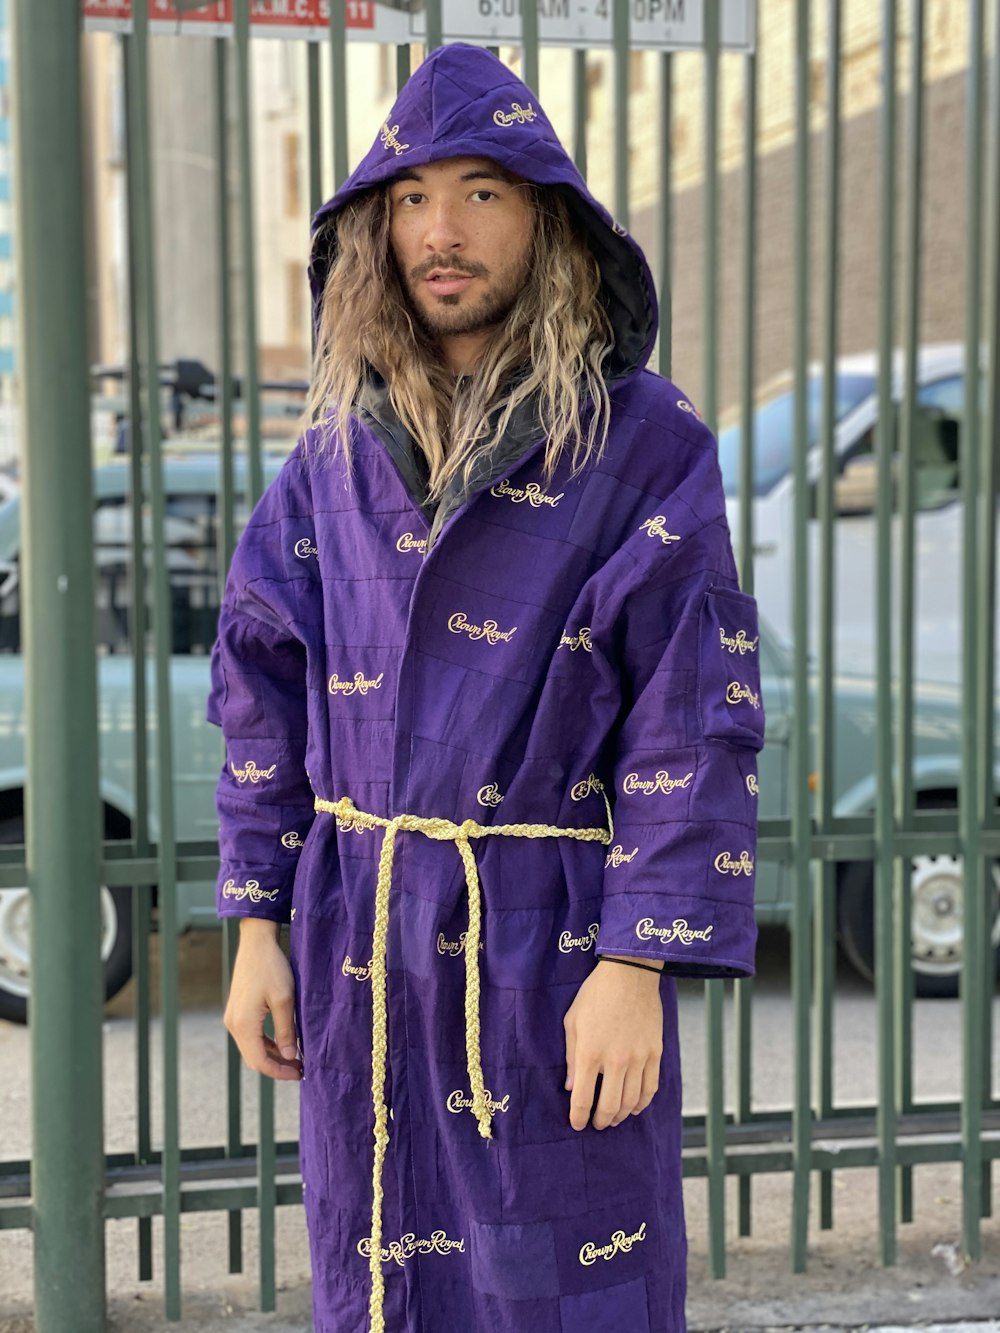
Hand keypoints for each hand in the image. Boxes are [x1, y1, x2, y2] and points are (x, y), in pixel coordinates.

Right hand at [223, 920, 302, 1081]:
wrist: (256, 943)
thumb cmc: (272, 968)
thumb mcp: (285, 1000)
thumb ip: (286, 1031)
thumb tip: (290, 1057)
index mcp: (244, 1024)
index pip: (260, 1061)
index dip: (280, 1072)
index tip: (300, 1074)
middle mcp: (234, 1024)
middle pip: (254, 1058)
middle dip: (277, 1067)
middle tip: (301, 1069)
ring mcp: (233, 1017)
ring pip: (252, 1048)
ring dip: (272, 1056)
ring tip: (295, 1058)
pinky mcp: (237, 1011)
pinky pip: (250, 1036)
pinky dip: (266, 1044)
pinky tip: (283, 1043)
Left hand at [563, 956, 662, 1130]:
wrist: (630, 974)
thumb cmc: (596, 994)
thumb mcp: (572, 1022)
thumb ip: (571, 1057)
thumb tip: (572, 1087)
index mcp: (590, 1053)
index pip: (583, 1099)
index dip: (579, 1117)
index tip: (577, 1124)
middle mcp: (615, 1061)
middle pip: (610, 1106)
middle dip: (601, 1120)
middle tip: (597, 1123)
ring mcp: (638, 1058)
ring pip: (632, 1101)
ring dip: (621, 1115)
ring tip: (614, 1117)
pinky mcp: (655, 1053)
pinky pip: (651, 1087)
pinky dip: (643, 1102)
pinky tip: (635, 1106)